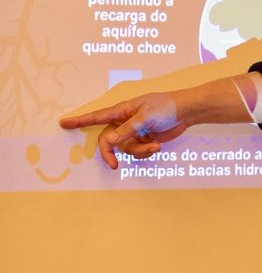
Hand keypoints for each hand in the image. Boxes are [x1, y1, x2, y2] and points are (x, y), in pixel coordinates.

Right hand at [60, 92, 185, 169]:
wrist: (187, 112)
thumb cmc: (166, 107)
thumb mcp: (146, 117)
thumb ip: (127, 129)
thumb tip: (109, 141)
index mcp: (122, 110)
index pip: (97, 116)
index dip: (80, 120)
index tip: (63, 123)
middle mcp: (125, 121)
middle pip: (107, 141)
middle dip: (110, 153)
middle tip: (113, 165)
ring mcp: (134, 132)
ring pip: (125, 149)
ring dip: (139, 151)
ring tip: (155, 145)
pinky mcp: (144, 140)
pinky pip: (138, 151)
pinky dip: (147, 151)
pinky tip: (158, 145)